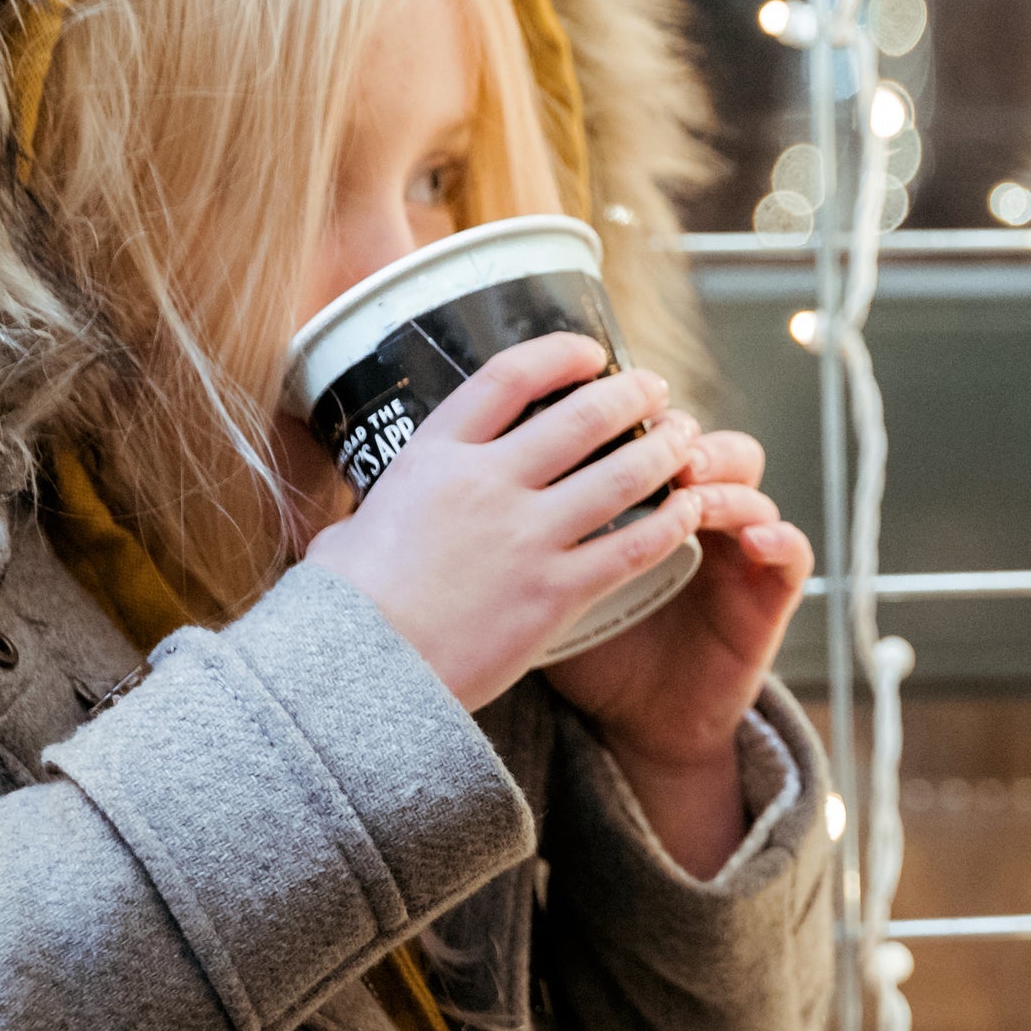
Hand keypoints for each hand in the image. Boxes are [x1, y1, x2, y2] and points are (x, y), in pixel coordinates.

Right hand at [303, 333, 712, 719]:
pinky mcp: (555, 593)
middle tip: (658, 392)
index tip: (591, 352)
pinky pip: (633, 547)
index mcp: (433, 457)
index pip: (508, 378)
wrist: (354, 677)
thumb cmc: (341, 609)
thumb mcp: (349, 529)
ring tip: (688, 439)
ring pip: (622, 474)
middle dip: (633, 396)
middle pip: (583, 416)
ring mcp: (525, 537)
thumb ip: (387, 506)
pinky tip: (689, 512)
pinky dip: (670, 523)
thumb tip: (380, 504)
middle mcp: (486, 484)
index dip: (559, 354)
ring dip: (666, 451)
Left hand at [545, 424, 813, 871]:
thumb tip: (442, 485)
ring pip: (747, 480)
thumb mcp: (537, 584)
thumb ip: (514, 533)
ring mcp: (733, 547)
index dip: (623, 409)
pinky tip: (753, 539)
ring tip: (695, 486)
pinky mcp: (766, 594)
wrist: (639, 724)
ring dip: (723, 475)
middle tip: (651, 437)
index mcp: (635, 495)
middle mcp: (691, 508)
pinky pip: (790, 552)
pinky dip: (778, 537)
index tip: (594, 412)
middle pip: (696, 436)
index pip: (638, 429)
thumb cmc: (587, 649)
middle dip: (673, 431)